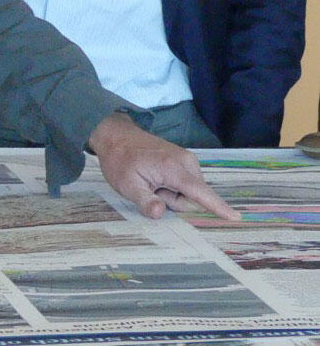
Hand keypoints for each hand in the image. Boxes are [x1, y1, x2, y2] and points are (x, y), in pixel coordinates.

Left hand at [88, 112, 239, 220]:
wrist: (115, 136)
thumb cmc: (120, 160)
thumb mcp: (127, 184)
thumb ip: (144, 200)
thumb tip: (159, 213)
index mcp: (173, 167)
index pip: (200, 192)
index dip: (218, 206)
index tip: (236, 216)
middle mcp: (186, 161)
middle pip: (194, 198)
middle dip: (175, 201)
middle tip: (152, 188)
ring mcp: (187, 159)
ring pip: (192, 193)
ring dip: (173, 194)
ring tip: (153, 182)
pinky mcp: (185, 160)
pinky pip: (188, 184)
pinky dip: (174, 186)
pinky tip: (158, 178)